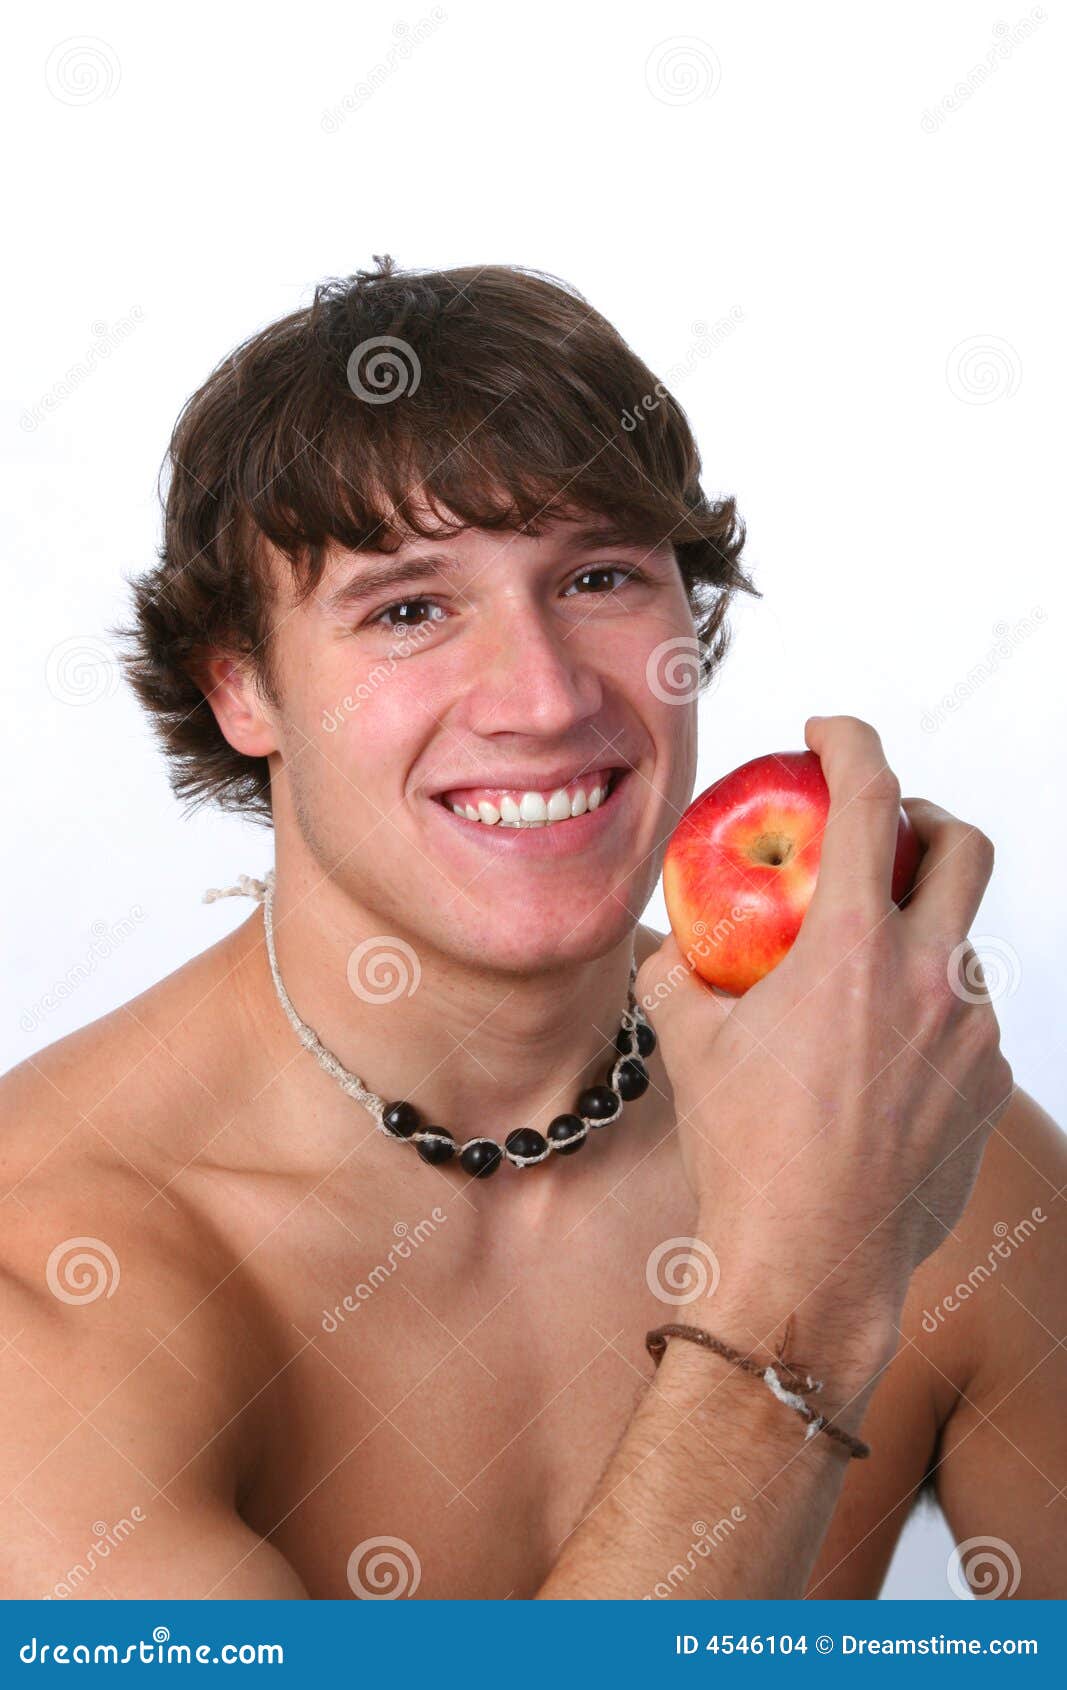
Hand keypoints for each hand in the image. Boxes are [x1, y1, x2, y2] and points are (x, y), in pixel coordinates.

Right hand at [637, 716, 1013, 1359]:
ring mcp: (973, 1035)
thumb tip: (673, 939)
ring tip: (858, 978)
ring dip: (918, 932)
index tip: (829, 731)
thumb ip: (676, 968)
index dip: (851, 742)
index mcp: (854, 947)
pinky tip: (877, 1059)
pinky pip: (965, 1021)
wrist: (811, 1265)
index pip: (870, 800)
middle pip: (964, 845)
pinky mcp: (991, 1088)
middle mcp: (932, 977)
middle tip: (883, 831)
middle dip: (926, 816)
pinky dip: (925, 1011)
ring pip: (962, 943)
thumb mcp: (687, 1040)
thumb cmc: (744, 1152)